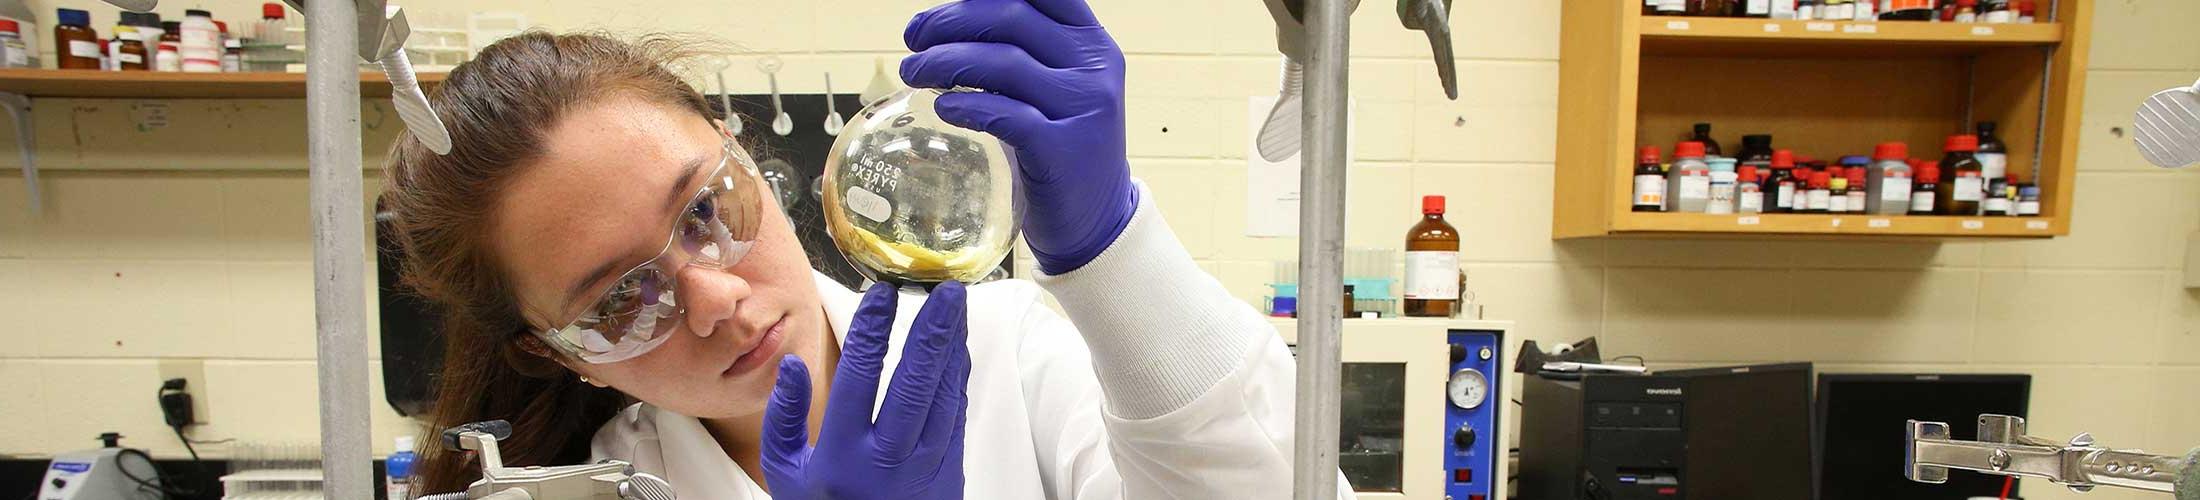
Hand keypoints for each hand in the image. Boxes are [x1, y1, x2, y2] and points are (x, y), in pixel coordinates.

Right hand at [760, 282, 970, 498]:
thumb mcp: (786, 474)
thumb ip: (782, 419)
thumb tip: (791, 365)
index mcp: (841, 457)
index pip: (860, 379)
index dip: (872, 331)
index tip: (881, 294)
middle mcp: (886, 461)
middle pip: (914, 385)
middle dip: (931, 332)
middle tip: (945, 291)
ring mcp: (923, 467)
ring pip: (943, 397)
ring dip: (951, 348)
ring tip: (955, 307)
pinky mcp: (947, 472)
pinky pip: (955, 416)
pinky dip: (958, 379)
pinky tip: (957, 349)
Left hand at [901, 0, 1135, 274]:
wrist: (1096, 218)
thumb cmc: (1060, 144)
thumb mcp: (1054, 87)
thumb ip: (1019, 51)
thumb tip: (946, 22)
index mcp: (1092, 43)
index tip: (944, 5)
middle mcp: (1094, 69)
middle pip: (1013, 19)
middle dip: (952, 21)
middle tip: (913, 35)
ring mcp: (1084, 109)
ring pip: (1005, 64)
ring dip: (946, 61)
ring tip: (914, 71)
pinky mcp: (1064, 150)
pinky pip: (1006, 116)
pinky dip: (968, 106)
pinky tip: (943, 108)